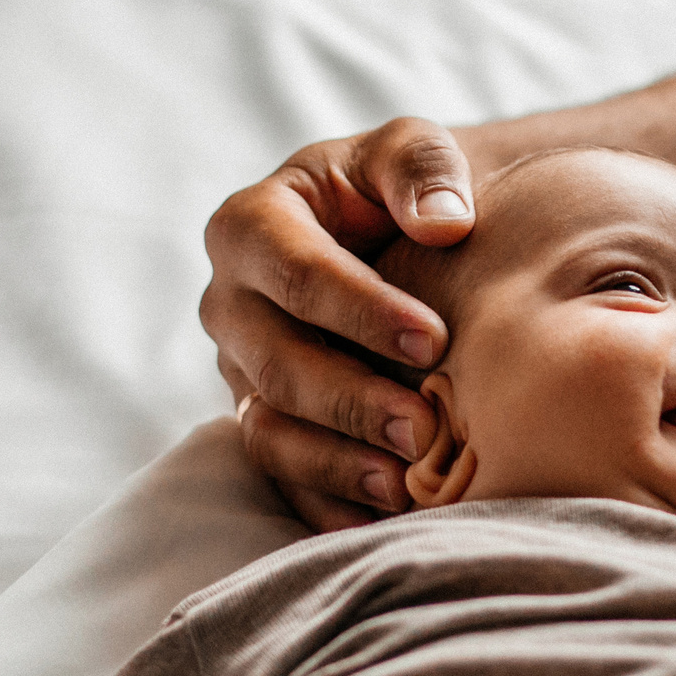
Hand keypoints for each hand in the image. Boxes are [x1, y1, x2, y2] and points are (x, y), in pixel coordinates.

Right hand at [201, 117, 479, 530]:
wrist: (397, 238)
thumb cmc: (400, 189)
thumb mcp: (407, 152)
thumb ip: (421, 167)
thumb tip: (445, 221)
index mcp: (250, 225)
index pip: (293, 272)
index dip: (360, 309)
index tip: (434, 341)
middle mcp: (229, 303)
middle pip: (276, 362)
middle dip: (350, 399)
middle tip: (422, 427)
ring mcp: (240, 371)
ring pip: (269, 428)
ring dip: (334, 461)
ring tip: (403, 485)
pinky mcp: (263, 421)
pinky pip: (281, 474)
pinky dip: (328, 503)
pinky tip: (384, 523)